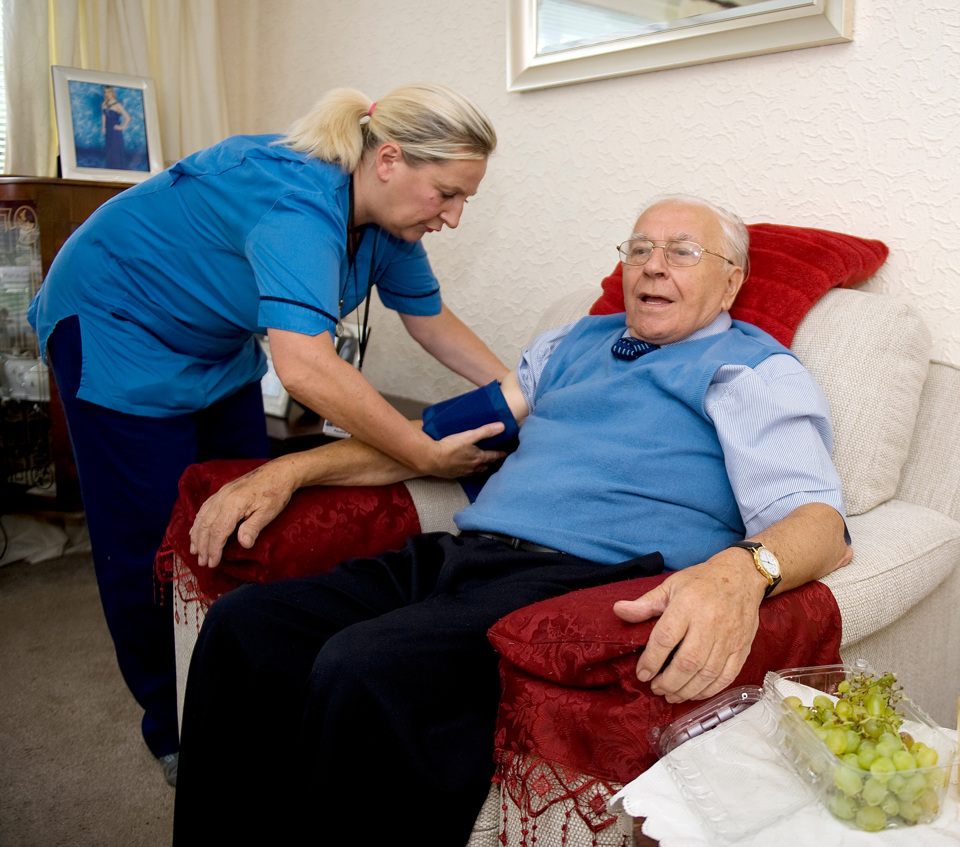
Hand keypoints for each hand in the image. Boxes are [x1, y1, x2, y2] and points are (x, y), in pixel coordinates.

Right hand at [189, 461, 297, 567]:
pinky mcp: (222, 492)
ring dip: (196, 535)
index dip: (213, 549)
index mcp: (234, 504)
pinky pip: (204, 508)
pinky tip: (195, 531)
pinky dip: (198, 522)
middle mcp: (223, 498)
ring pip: (202, 517)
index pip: (218, 531)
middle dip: (202, 546)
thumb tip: (243, 544)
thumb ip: (253, 527)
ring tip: (195, 551)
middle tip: (202, 562)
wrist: (279, 472)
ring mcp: (221, 493)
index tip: (212, 563)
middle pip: (206, 525)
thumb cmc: (276, 492)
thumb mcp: (269, 512)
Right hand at [422, 422, 509, 478]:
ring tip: (484, 466)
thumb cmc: (450, 447)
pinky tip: (467, 469)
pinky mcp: (453, 474)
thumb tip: (501, 426)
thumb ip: (485, 431)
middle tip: (496, 460)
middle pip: (486, 466)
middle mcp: (472, 467)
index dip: (501, 454)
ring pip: (476, 471)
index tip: (506, 453)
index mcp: (478, 458)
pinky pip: (465, 474)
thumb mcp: (469, 436)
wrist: (431, 459)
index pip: (493, 456)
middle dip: (492, 463)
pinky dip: (469, 472)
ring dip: (481, 468)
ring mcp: (463, 472)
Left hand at [613, 551, 764, 702]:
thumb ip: (645, 603)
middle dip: (668, 682)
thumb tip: (619, 610)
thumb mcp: (670, 586)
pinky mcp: (741, 648)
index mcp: (687, 605)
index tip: (642, 673)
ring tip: (671, 695)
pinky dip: (709, 690)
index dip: (651, 660)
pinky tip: (695, 693)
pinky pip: (727, 676)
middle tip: (656, 688)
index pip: (665, 638)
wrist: (741, 577)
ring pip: (707, 673)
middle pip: (687, 662)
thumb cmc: (702, 582)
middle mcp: (709, 623)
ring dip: (687, 690)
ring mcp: (728, 638)